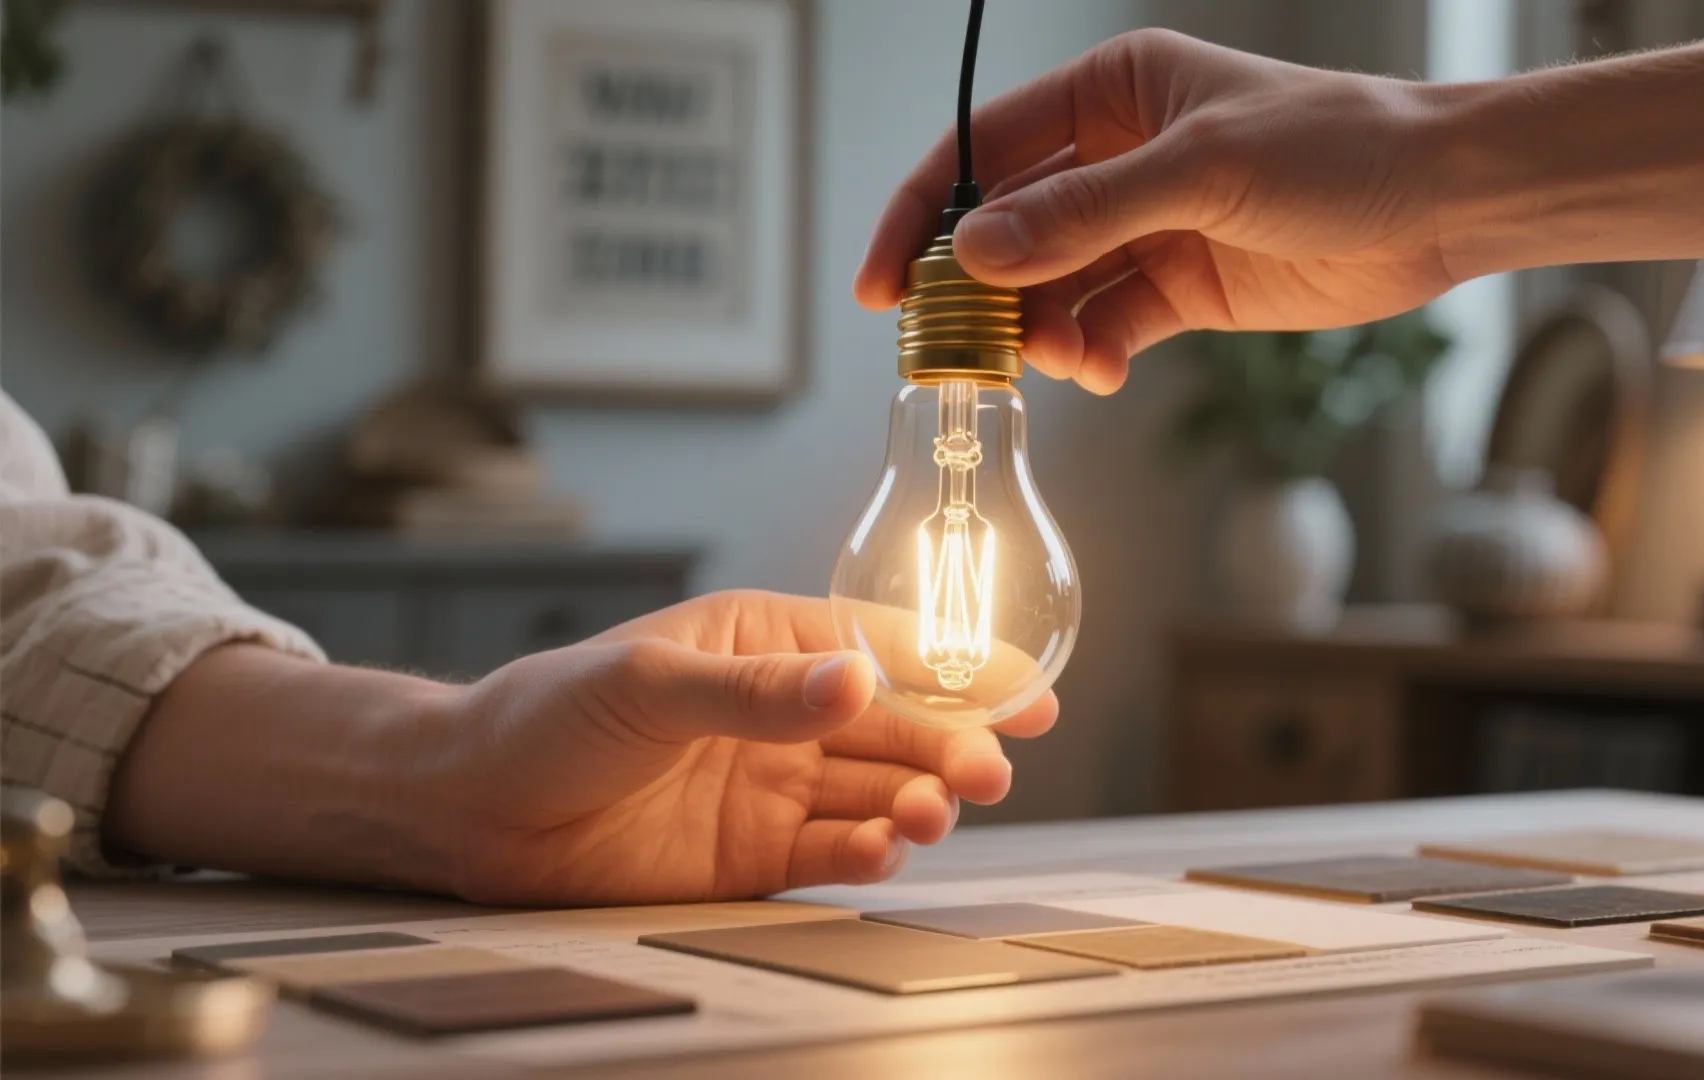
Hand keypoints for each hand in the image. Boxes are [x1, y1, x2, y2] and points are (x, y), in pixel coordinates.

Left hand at [422, 590, 1054, 905]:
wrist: (471, 809)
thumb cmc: (546, 715)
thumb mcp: (650, 683)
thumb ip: (755, 692)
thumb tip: (854, 680)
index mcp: (769, 642)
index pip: (886, 647)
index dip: (964, 668)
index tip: (1029, 691)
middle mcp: (785, 715)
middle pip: (899, 727)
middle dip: (953, 745)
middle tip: (987, 768)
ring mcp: (774, 787)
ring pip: (878, 792)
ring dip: (917, 802)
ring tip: (928, 813)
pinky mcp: (755, 856)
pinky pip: (832, 852)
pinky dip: (866, 853)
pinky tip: (880, 849)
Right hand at [855, 29, 1450, 394]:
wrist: (1440, 202)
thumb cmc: (1337, 145)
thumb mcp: (1201, 170)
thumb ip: (1084, 215)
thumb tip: (976, 253)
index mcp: (1110, 92)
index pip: (983, 151)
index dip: (923, 215)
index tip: (885, 284)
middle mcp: (1116, 157)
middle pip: (1008, 229)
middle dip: (978, 291)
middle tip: (955, 349)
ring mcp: (1145, 226)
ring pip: (1051, 288)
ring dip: (1038, 332)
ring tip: (1052, 362)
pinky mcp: (1177, 287)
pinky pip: (1104, 325)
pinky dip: (1089, 354)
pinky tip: (1097, 370)